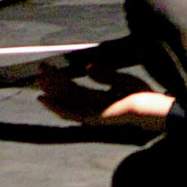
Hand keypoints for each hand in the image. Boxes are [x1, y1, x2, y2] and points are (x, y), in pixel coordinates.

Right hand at [36, 58, 169, 127]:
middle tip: (39, 71)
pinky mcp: (89, 118)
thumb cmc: (139, 95)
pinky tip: (44, 98)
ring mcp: (89, 113)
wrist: (147, 107)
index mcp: (98, 99)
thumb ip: (104, 74)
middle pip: (66, 93)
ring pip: (64, 101)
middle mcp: (90, 107)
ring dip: (50, 90)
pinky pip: (67, 112)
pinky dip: (54, 106)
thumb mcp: (120, 79)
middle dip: (52, 82)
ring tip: (39, 80)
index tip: (50, 67)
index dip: (61, 78)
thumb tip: (87, 68)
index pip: (74, 88)